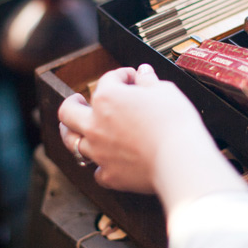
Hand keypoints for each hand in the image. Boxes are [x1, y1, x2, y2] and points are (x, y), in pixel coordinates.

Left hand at [58, 64, 202, 191]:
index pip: (108, 79)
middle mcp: (95, 124)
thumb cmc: (174, 122)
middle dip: (71, 104)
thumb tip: (143, 72)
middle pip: (68, 112)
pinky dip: (100, 166)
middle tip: (76, 101)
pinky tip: (106, 163)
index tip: (132, 78)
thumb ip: (149, 81)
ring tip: (78, 131)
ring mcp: (99, 152)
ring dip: (74, 134)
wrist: (179, 159)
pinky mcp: (109, 175)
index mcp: (107, 98)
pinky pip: (97, 172)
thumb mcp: (165, 92)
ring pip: (73, 143)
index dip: (122, 75)